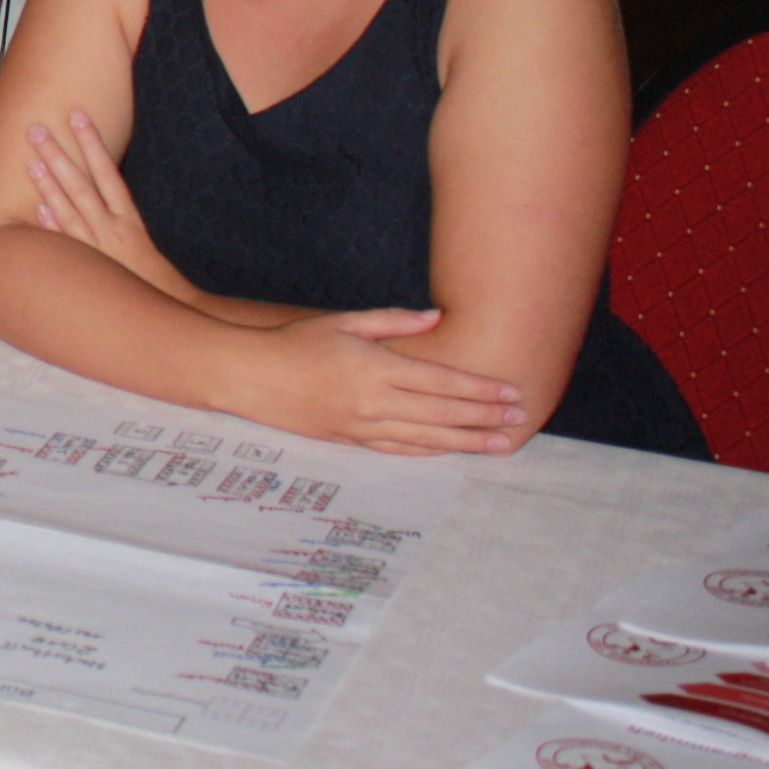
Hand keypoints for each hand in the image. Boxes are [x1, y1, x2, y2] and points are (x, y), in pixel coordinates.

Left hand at [25, 110, 185, 293]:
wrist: (170, 311)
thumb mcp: (137, 238)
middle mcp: (112, 230)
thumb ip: (115, 214)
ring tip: (30, 161)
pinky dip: (53, 227)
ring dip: (49, 186)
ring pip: (70, 211)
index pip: (108, 171)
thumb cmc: (150, 275)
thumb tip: (94, 187)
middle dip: (58, 156)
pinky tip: (37, 209)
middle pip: (82, 185)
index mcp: (129, 219)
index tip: (76, 116)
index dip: (92, 143)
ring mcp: (99, 250)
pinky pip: (67, 245)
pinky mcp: (89, 269)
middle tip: (35, 129)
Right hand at [247, 309, 529, 455]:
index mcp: (375, 367)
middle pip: (443, 412)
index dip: (480, 390)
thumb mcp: (342, 321)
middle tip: (519, 418)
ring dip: (468, 441)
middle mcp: (374, 400)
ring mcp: (362, 425)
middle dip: (485, 417)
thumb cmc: (294, 342)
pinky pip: (399, 449)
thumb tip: (435, 317)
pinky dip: (430, 451)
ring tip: (500, 443)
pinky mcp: (348, 440)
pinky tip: (451, 450)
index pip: (442, 381)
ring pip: (427, 437)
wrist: (248, 375)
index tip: (510, 392)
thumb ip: (391, 321)